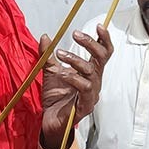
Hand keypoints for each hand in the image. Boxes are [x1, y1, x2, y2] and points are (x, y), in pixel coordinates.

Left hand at [40, 25, 112, 148]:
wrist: (50, 121)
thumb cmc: (55, 97)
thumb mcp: (50, 71)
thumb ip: (48, 55)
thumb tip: (44, 36)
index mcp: (90, 72)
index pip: (103, 53)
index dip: (104, 39)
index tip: (99, 26)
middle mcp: (95, 81)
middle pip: (102, 58)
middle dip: (90, 44)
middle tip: (75, 34)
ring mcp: (92, 93)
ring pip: (91, 71)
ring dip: (75, 59)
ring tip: (60, 54)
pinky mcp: (86, 105)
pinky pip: (84, 88)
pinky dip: (74, 78)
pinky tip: (63, 74)